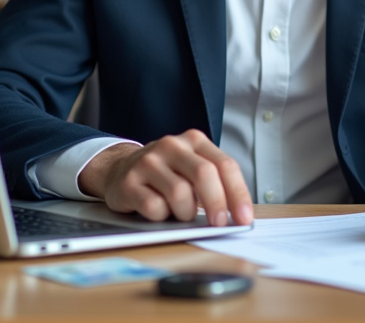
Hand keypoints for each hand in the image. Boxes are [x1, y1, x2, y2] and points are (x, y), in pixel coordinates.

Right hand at [77, 129, 253, 226]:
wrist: (119, 169)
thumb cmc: (165, 174)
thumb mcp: (191, 169)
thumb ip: (214, 183)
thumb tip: (238, 214)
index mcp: (194, 140)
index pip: (225, 165)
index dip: (238, 194)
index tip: (245, 218)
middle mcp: (172, 146)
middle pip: (204, 174)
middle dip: (217, 204)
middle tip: (220, 224)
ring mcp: (148, 162)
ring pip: (180, 193)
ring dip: (185, 213)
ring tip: (180, 213)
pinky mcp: (128, 182)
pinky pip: (154, 207)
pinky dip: (162, 217)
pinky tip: (158, 211)